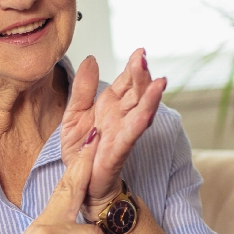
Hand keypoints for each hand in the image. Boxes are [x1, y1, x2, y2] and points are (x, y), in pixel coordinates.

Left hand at [60, 50, 165, 208]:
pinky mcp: (118, 151)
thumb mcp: (73, 113)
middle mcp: (121, 116)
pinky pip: (131, 136)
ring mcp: (122, 133)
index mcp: (110, 105)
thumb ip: (82, 89)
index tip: (140, 51)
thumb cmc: (81, 150)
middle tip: (143, 59)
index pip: (126, 82)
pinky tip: (147, 113)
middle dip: (142, 76)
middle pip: (136, 92)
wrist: (80, 181)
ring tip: (159, 83)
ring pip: (140, 111)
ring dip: (150, 98)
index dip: (133, 67)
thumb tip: (91, 59)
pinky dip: (139, 124)